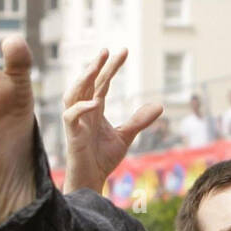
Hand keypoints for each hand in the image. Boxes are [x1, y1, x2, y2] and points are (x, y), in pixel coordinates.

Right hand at [62, 49, 162, 193]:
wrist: (92, 179)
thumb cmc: (103, 158)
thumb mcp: (126, 136)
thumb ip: (139, 120)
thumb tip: (159, 105)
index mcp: (95, 109)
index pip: (102, 82)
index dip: (111, 67)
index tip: (123, 51)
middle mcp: (83, 112)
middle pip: (87, 83)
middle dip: (96, 66)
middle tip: (107, 51)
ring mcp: (76, 122)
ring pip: (73, 94)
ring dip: (83, 79)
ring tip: (95, 66)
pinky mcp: (72, 135)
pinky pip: (71, 116)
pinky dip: (81, 108)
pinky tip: (95, 103)